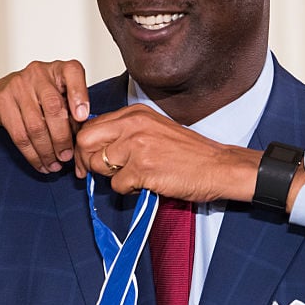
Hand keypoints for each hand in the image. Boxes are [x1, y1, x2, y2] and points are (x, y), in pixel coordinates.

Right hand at [0, 60, 89, 171]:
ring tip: (55, 164)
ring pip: (35, 126)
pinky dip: (32, 154)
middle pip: (53, 108)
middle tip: (67, 156)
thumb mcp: (61, 95)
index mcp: (58, 69)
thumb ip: (73, 111)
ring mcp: (17, 86)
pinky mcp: (2, 102)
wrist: (2, 91)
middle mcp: (38, 73)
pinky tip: (40, 162)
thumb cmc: (39, 96)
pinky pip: (19, 134)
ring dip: (47, 151)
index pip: (72, 72)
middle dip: (62, 138)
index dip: (79, 95)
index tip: (82, 116)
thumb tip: (81, 138)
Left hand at [73, 105, 261, 202]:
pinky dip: (129, 191)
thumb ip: (127, 133)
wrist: (218, 166)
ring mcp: (137, 146)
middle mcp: (133, 125)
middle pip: (85, 141)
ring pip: (99, 166)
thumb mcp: (155, 129)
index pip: (92, 125)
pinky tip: (147, 185)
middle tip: (95, 173)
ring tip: (134, 178)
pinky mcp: (142, 169)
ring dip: (112, 177)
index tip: (90, 159)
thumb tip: (98, 148)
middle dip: (87, 161)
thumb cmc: (190, 153)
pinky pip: (117, 185)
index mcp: (135, 113)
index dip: (87, 146)